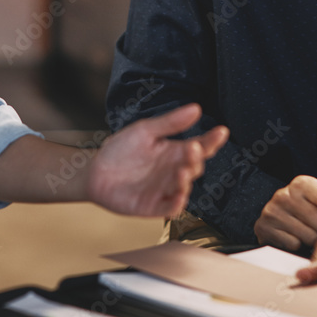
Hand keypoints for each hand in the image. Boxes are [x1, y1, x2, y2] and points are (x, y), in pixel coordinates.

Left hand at [88, 104, 227, 215]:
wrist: (95, 171)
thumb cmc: (121, 150)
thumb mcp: (145, 131)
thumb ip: (170, 123)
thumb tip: (196, 108)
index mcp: (175, 151)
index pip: (200, 147)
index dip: (212, 140)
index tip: (221, 131)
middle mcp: (174, 171)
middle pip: (194, 167)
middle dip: (195, 159)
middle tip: (193, 149)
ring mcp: (165, 189)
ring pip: (184, 187)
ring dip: (185, 180)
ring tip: (182, 171)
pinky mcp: (154, 206)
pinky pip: (170, 208)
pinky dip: (176, 203)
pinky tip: (179, 195)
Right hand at [254, 176, 316, 250]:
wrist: (278, 221)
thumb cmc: (309, 209)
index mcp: (302, 183)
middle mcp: (285, 194)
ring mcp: (272, 211)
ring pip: (311, 237)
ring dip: (313, 240)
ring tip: (307, 232)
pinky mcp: (264, 228)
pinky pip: (294, 245)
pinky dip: (297, 246)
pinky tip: (294, 237)